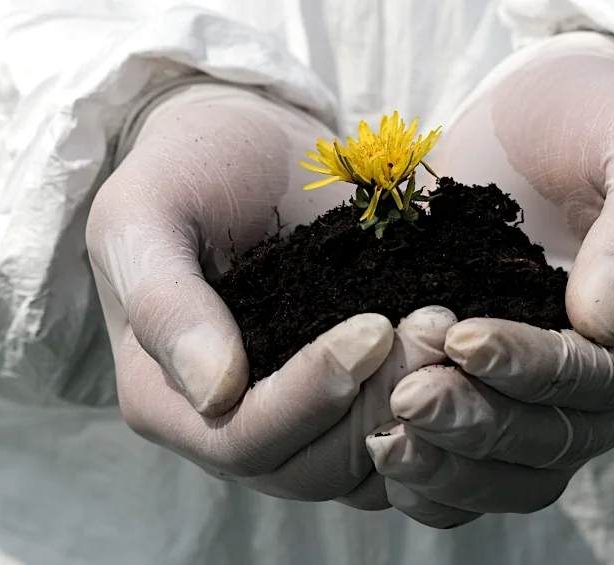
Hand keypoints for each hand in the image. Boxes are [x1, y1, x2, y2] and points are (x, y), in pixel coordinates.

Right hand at [86, 83, 454, 507]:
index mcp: (168, 399)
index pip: (245, 439)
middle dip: (377, 405)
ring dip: (419, 415)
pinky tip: (468, 361)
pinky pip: (400, 442)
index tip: (373, 326)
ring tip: (450, 332)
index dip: (313, 395)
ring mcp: (298, 416)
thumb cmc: (188, 168)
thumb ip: (163, 302)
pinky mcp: (350, 395)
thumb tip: (215, 393)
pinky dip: (439, 418)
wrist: (246, 143)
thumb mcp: (145, 215)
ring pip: (365, 469)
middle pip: (314, 468)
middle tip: (431, 326)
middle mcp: (233, 425)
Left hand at [365, 32, 613, 526]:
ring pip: (521, 470)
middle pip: (559, 436)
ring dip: (455, 465)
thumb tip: (605, 323)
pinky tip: (388, 460)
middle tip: (407, 397)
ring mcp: (566, 394)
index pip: (606, 377)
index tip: (461, 338)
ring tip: (388, 440)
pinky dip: (441, 476)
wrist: (539, 117)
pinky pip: (486, 466)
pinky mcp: (511, 391)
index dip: (533, 369)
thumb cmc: (598, 116)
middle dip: (481, 422)